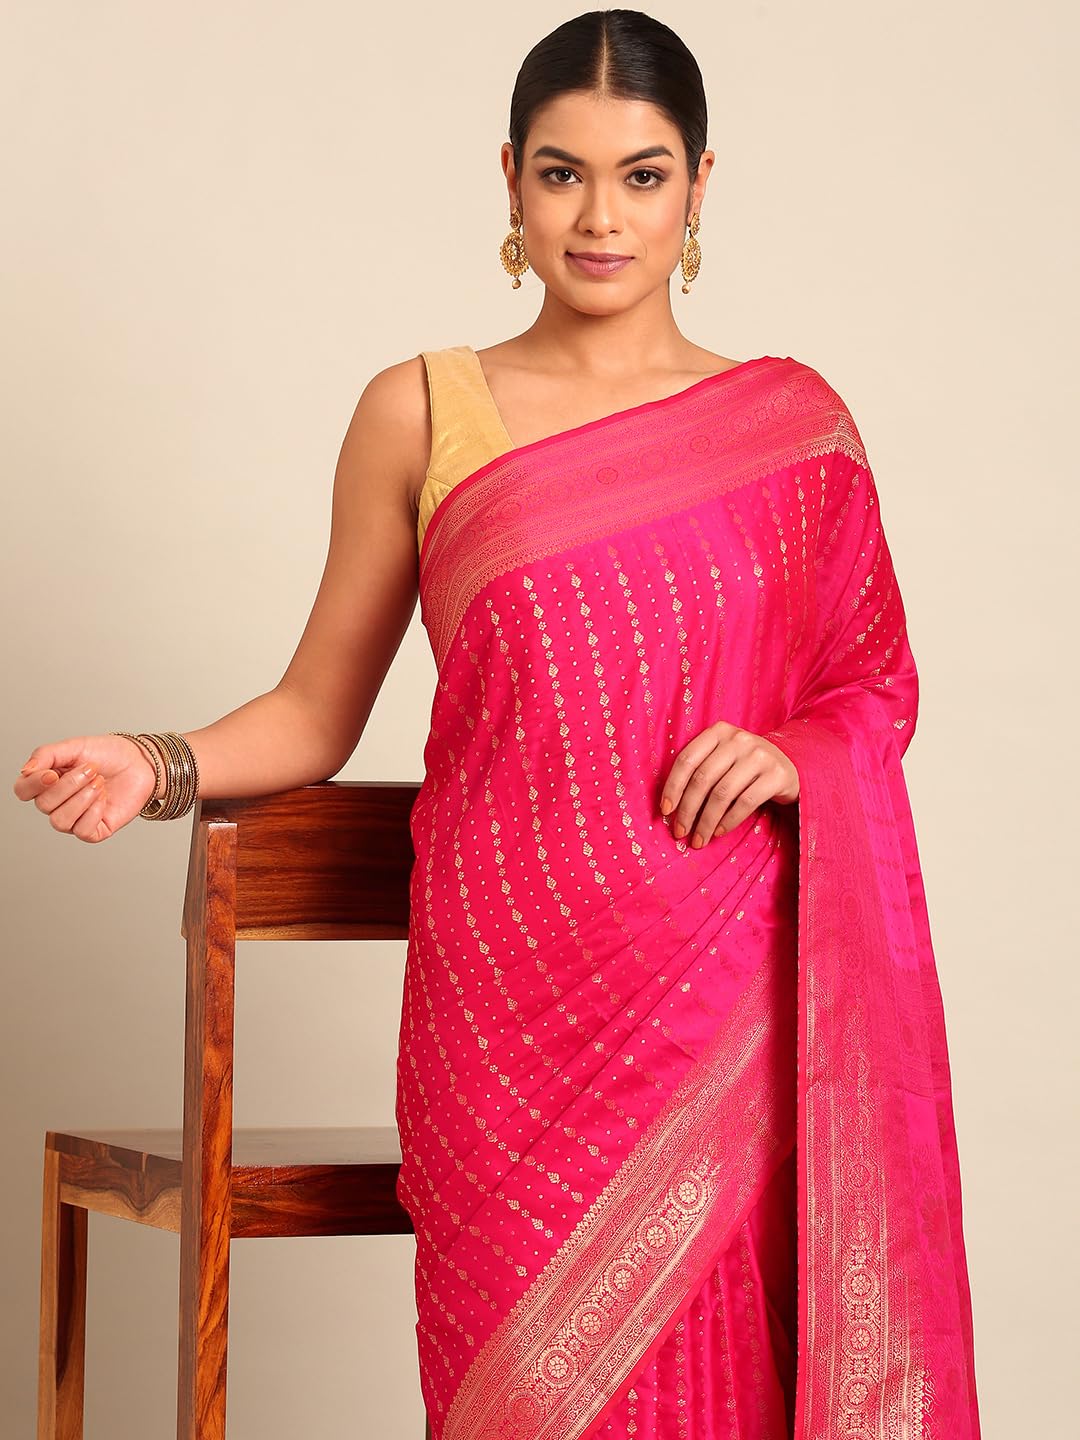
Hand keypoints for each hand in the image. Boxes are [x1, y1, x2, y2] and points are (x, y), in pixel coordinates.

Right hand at [12, 734, 159, 842]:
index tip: (52, 773)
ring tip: (99, 783)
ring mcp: (75, 818)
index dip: (33, 785)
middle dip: (70, 785)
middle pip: (43, 805)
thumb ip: (47, 755)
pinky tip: (104, 798)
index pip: (23, 791)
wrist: (140, 763)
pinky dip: (94, 811)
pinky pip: (82, 831)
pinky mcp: (94, 831)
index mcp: (48, 781)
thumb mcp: (75, 747)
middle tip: (91, 770)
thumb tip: (25, 770)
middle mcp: (58, 802)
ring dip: (82, 799)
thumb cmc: (108, 755)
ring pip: (60, 822)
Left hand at [659, 720, 798, 847]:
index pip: (687, 759)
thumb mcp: (722, 757)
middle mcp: (739, 739)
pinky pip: (745, 803)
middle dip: (687, 810)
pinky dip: (728, 821)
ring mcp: (760, 756)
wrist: (789, 765)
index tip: (665, 811)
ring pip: (722, 794)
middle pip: (703, 779)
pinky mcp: (777, 775)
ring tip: (698, 839)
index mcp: (718, 731)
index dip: (673, 787)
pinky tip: (718, 832)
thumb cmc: (744, 766)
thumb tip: (671, 807)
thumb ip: (700, 769)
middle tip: (680, 832)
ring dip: (706, 821)